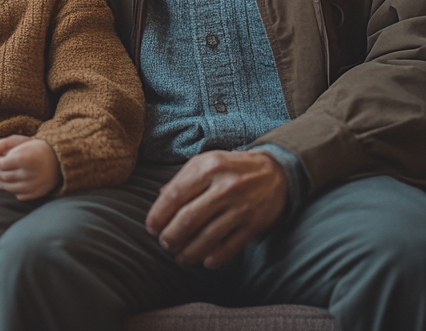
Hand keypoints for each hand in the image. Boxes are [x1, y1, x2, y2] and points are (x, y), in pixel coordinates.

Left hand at [0, 135, 61, 200]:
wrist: (59, 160)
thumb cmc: (38, 147)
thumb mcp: (21, 140)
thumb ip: (4, 143)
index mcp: (24, 158)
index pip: (0, 164)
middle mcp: (28, 174)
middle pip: (2, 176)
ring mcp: (32, 186)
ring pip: (7, 187)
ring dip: (1, 181)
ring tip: (2, 174)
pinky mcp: (35, 194)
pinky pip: (17, 195)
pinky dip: (12, 189)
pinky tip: (14, 181)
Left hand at [145, 150, 287, 269]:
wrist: (274, 171)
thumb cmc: (231, 167)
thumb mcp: (205, 163)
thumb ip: (183, 179)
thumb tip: (160, 198)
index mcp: (207, 167)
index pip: (175, 195)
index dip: (159, 214)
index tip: (151, 227)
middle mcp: (224, 186)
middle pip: (189, 219)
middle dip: (171, 236)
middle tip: (164, 244)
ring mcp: (240, 207)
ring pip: (208, 237)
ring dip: (189, 252)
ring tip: (180, 257)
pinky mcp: (254, 224)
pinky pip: (230, 247)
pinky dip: (215, 258)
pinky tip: (204, 262)